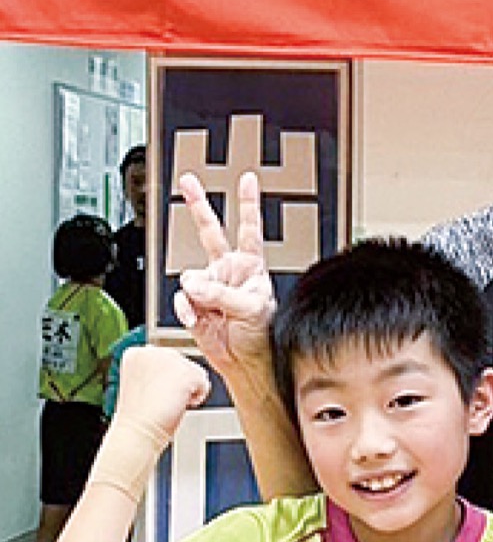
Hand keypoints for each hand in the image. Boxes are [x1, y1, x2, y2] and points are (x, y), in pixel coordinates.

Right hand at [112, 344, 210, 439]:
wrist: (138, 431)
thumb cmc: (140, 418)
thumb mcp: (142, 385)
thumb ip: (157, 371)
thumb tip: (175, 372)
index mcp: (137, 353)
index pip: (166, 360)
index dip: (166, 381)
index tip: (155, 395)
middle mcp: (152, 351)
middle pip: (182, 364)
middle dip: (178, 384)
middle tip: (162, 402)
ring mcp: (169, 359)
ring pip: (195, 373)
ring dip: (188, 391)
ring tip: (169, 403)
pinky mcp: (185, 372)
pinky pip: (204, 383)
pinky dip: (198, 398)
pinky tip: (180, 405)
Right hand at [173, 172, 275, 377]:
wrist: (246, 362)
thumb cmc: (261, 335)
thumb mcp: (249, 308)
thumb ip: (221, 293)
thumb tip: (193, 285)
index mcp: (250, 267)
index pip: (249, 229)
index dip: (248, 204)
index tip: (248, 179)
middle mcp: (228, 271)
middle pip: (211, 232)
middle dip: (198, 205)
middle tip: (188, 181)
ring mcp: (209, 286)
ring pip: (191, 278)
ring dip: (200, 296)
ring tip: (215, 312)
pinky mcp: (194, 304)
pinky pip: (182, 300)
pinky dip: (188, 312)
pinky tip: (198, 319)